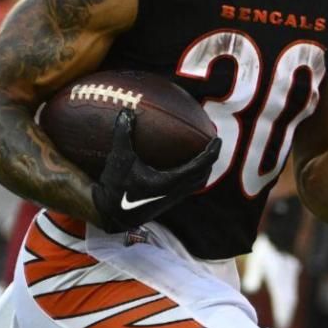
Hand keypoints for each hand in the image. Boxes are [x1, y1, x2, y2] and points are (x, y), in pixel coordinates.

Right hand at [89, 109, 219, 233]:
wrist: (110, 215)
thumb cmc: (115, 188)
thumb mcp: (119, 159)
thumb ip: (123, 134)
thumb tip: (126, 112)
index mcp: (170, 182)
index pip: (200, 165)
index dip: (212, 152)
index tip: (218, 138)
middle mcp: (175, 192)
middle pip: (203, 175)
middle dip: (210, 160)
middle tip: (212, 143)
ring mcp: (170, 199)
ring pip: (196, 184)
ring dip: (202, 169)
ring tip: (202, 154)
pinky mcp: (164, 202)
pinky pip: (186, 187)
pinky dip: (191, 175)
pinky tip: (181, 166)